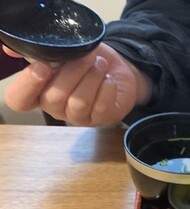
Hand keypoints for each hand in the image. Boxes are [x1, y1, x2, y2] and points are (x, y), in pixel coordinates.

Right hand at [3, 43, 151, 125]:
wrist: (117, 70)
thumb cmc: (86, 63)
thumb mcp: (62, 51)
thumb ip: (37, 51)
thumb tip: (10, 48)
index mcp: (39, 91)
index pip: (19, 100)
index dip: (27, 85)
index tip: (42, 66)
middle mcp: (57, 108)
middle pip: (54, 97)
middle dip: (72, 72)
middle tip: (87, 57)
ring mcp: (79, 116)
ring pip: (78, 102)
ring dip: (91, 78)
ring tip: (100, 64)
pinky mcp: (102, 119)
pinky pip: (101, 106)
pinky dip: (106, 88)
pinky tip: (109, 79)